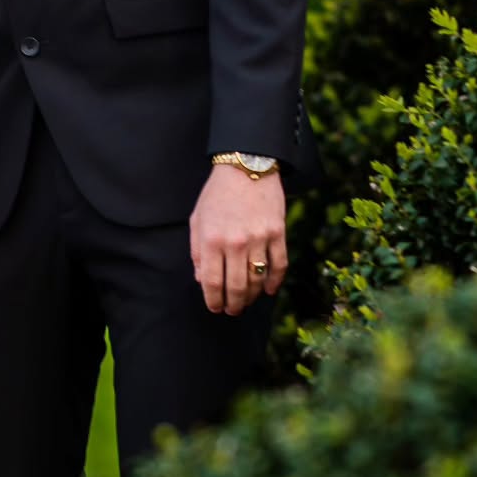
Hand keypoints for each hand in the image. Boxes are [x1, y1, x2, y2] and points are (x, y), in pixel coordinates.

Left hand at [189, 164, 287, 314]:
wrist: (246, 165)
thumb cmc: (217, 194)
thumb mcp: (197, 219)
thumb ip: (197, 252)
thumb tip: (202, 280)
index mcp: (211, 239)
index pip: (212, 282)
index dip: (213, 301)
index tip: (215, 308)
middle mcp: (235, 242)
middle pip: (236, 287)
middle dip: (234, 305)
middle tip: (232, 311)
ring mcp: (259, 238)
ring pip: (258, 280)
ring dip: (253, 296)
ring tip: (247, 302)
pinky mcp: (278, 232)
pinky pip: (279, 265)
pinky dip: (275, 282)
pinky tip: (270, 290)